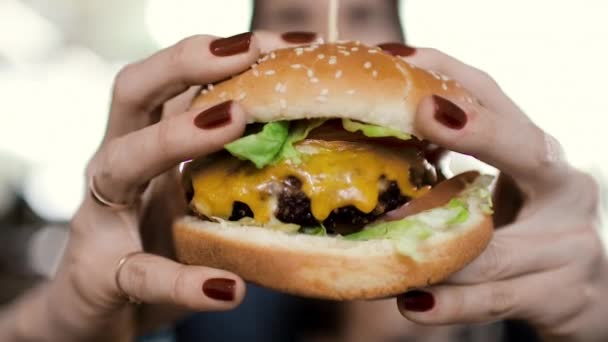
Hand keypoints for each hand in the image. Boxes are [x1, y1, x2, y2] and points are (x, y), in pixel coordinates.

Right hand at [7, 31, 317, 341]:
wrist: (98, 315)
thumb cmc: (158, 245)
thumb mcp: (197, 200)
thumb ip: (238, 174)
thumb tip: (323, 159)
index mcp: (147, 142)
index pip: (176, 80)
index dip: (225, 53)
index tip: (292, 41)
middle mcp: (119, 165)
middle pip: (134, 91)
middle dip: (186, 61)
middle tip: (248, 49)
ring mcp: (104, 217)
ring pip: (123, 161)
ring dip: (176, 135)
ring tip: (235, 119)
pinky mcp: (102, 275)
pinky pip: (141, 273)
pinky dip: (184, 281)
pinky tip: (227, 288)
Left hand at [379, 44, 606, 340]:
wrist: (587, 295)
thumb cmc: (528, 235)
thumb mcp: (500, 193)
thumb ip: (455, 174)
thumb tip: (374, 155)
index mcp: (541, 154)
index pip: (498, 99)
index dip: (454, 74)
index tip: (403, 57)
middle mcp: (565, 189)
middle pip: (525, 149)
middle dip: (478, 130)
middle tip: (426, 111)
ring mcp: (570, 245)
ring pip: (496, 245)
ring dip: (436, 244)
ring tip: (381, 234)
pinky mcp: (563, 296)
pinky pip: (497, 298)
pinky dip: (451, 304)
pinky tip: (414, 304)